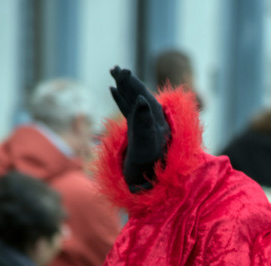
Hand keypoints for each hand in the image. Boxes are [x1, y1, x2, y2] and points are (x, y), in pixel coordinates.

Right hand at [109, 66, 170, 190]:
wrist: (153, 191)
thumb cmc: (148, 171)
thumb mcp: (145, 146)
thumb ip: (142, 123)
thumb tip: (142, 100)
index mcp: (158, 124)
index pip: (144, 98)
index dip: (133, 85)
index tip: (121, 71)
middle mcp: (155, 124)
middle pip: (141, 97)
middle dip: (128, 83)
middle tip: (115, 68)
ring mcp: (147, 129)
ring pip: (135, 103)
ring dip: (125, 89)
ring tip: (114, 75)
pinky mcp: (139, 136)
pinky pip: (130, 112)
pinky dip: (121, 100)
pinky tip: (113, 91)